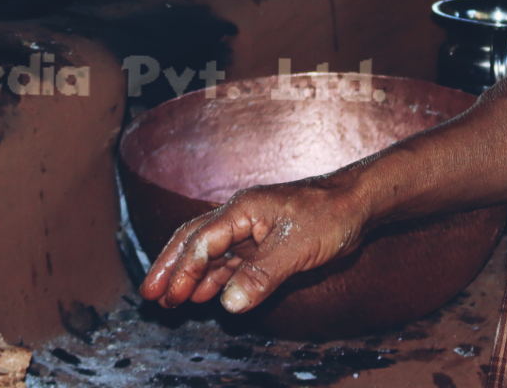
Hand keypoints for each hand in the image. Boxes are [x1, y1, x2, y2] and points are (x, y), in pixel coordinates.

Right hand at [138, 182, 366, 313]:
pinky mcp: (264, 243)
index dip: (183, 269)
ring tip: (170, 300)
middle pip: (194, 241)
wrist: (357, 204)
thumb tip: (229, 302)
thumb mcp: (295, 247)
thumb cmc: (329, 216)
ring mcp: (251, 230)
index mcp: (242, 210)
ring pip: (210, 254)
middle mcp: (240, 217)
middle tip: (149, 294)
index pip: (202, 242)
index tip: (168, 294)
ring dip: (190, 276)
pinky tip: (205, 294)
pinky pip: (231, 261)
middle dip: (170, 267)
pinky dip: (214, 278)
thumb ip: (261, 275)